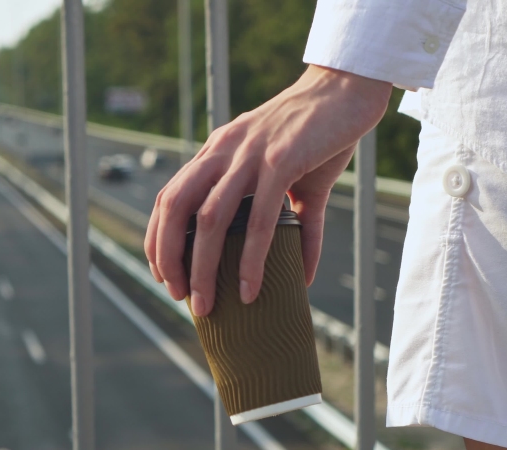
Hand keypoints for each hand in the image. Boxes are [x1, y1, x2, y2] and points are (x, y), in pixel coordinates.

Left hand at [145, 65, 390, 315]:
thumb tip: (299, 273)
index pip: (169, 197)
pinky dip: (252, 260)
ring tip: (206, 305)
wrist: (347, 88)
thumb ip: (288, 220)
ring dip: (203, 268)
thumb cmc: (318, 133)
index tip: (165, 275)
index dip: (159, 239)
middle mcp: (223, 151)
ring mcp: (250, 155)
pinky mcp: (283, 161)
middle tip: (179, 297)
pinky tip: (252, 289)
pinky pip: (260, 220)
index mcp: (217, 151)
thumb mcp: (291, 176)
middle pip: (176, 208)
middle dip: (170, 257)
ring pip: (211, 219)